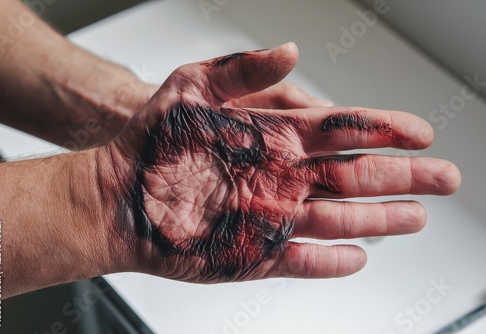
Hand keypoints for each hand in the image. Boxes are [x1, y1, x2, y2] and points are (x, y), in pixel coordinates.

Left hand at [100, 43, 459, 281]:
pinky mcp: (253, 252)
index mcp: (273, 135)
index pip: (342, 129)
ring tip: (417, 216)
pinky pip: (302, 259)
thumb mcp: (192, 87)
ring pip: (339, 218)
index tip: (420, 131)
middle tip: (443, 177)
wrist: (118, 195)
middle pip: (354, 175)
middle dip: (402, 175)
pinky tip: (360, 257)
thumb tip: (291, 51)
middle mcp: (280, 175)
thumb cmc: (151, 141)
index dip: (384, 129)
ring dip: (380, 218)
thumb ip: (244, 71)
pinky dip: (332, 261)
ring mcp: (271, 215)